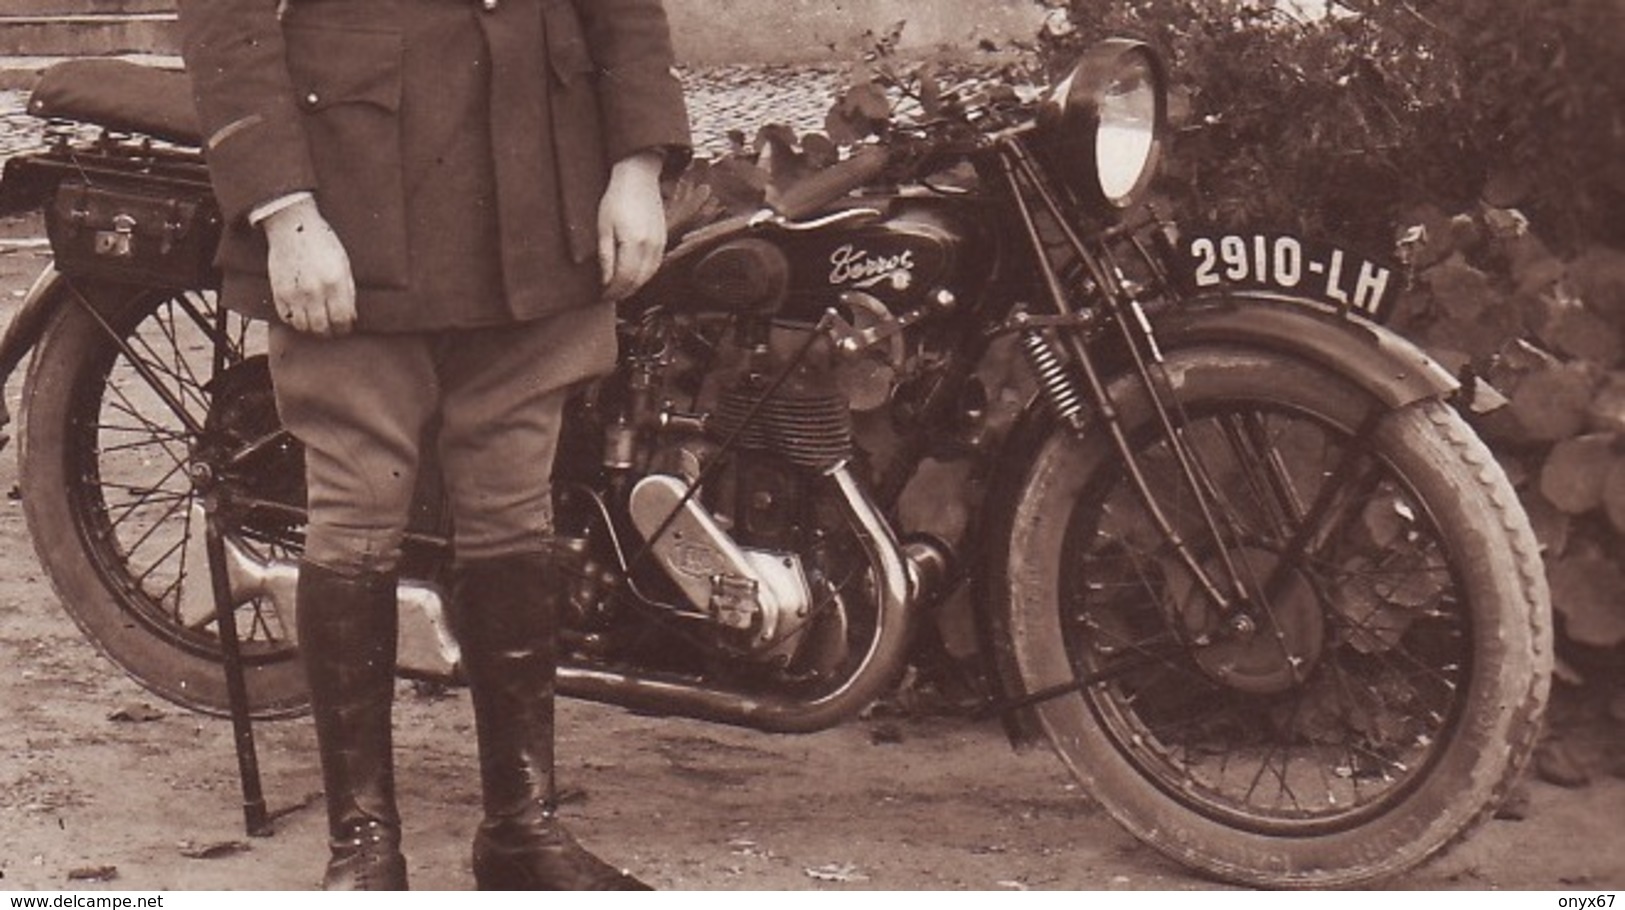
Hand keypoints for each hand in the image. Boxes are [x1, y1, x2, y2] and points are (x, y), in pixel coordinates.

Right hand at [262, 197, 356, 336]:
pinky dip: (294, 320)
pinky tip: (301, 314)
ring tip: (316, 323)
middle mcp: (314, 290)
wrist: (291, 225)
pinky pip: (286, 317)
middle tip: (332, 330)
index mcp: (335, 282)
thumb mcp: (343, 264)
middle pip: (322, 327)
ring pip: (303, 327)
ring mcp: (294, 292)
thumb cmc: (321, 242)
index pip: (342, 319)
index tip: (345, 328)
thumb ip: (348, 291)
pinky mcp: (278, 291)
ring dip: (311, 328)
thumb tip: (351, 316)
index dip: (345, 328)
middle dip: (329, 332)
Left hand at [597, 151, 666, 302]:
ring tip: (620, 289)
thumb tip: (605, 280)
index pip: (625, 278)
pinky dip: (644, 275)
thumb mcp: (604, 227)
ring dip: (635, 286)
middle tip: (609, 296)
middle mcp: (650, 247)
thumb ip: (606, 256)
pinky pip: (655, 266)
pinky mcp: (663, 240)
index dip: (614, 290)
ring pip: (648, 276)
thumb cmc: (616, 199)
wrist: (638, 178)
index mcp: (634, 243)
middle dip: (623, 292)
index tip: (603, 295)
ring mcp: (659, 244)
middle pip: (638, 281)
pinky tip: (634, 276)